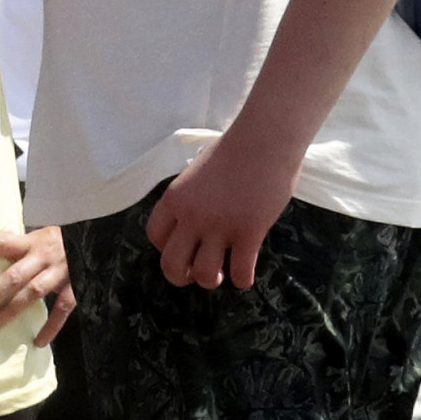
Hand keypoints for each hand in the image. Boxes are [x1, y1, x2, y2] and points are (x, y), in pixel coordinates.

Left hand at [0, 223, 75, 340]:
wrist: (92, 241)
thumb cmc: (55, 242)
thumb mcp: (35, 237)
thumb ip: (14, 248)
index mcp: (30, 242)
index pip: (1, 242)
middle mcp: (44, 256)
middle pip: (14, 276)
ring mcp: (60, 272)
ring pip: (34, 292)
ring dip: (13, 310)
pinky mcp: (76, 286)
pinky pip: (62, 309)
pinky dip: (51, 327)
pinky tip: (38, 342)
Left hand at [145, 134, 298, 290]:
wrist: (265, 139)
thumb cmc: (235, 151)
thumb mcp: (196, 174)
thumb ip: (191, 199)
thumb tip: (193, 218)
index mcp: (174, 199)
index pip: (155, 237)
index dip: (166, 249)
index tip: (181, 249)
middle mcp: (191, 217)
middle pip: (171, 264)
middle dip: (181, 276)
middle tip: (195, 274)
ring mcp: (220, 226)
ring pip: (204, 274)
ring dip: (211, 280)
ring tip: (221, 273)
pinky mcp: (249, 232)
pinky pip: (240, 272)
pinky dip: (242, 280)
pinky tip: (245, 276)